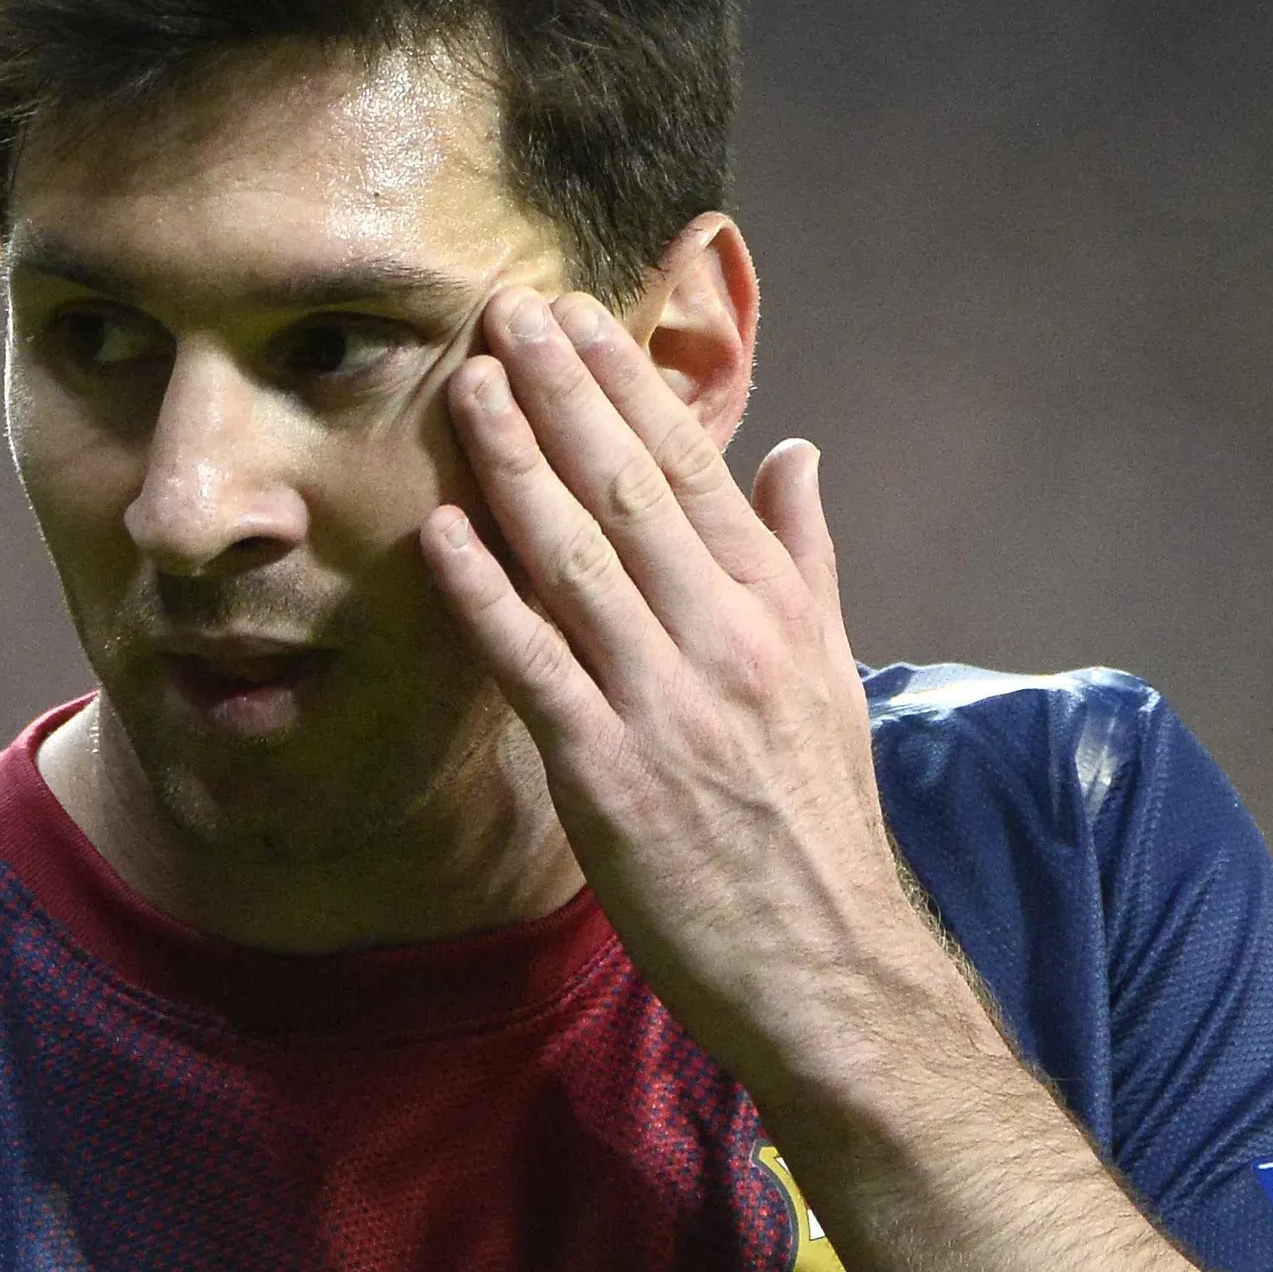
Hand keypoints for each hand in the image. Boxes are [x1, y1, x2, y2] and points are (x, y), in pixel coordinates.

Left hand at [417, 290, 987, 1133]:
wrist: (827, 963)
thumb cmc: (815, 821)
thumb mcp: (830, 674)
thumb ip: (804, 556)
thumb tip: (795, 450)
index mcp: (776, 609)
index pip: (691, 470)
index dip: (625, 386)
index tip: (574, 316)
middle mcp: (726, 640)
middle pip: (628, 489)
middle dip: (560, 391)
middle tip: (502, 308)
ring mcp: (667, 705)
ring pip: (576, 557)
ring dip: (514, 462)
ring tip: (464, 382)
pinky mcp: (610, 775)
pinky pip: (534, 665)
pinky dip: (485, 592)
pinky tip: (441, 531)